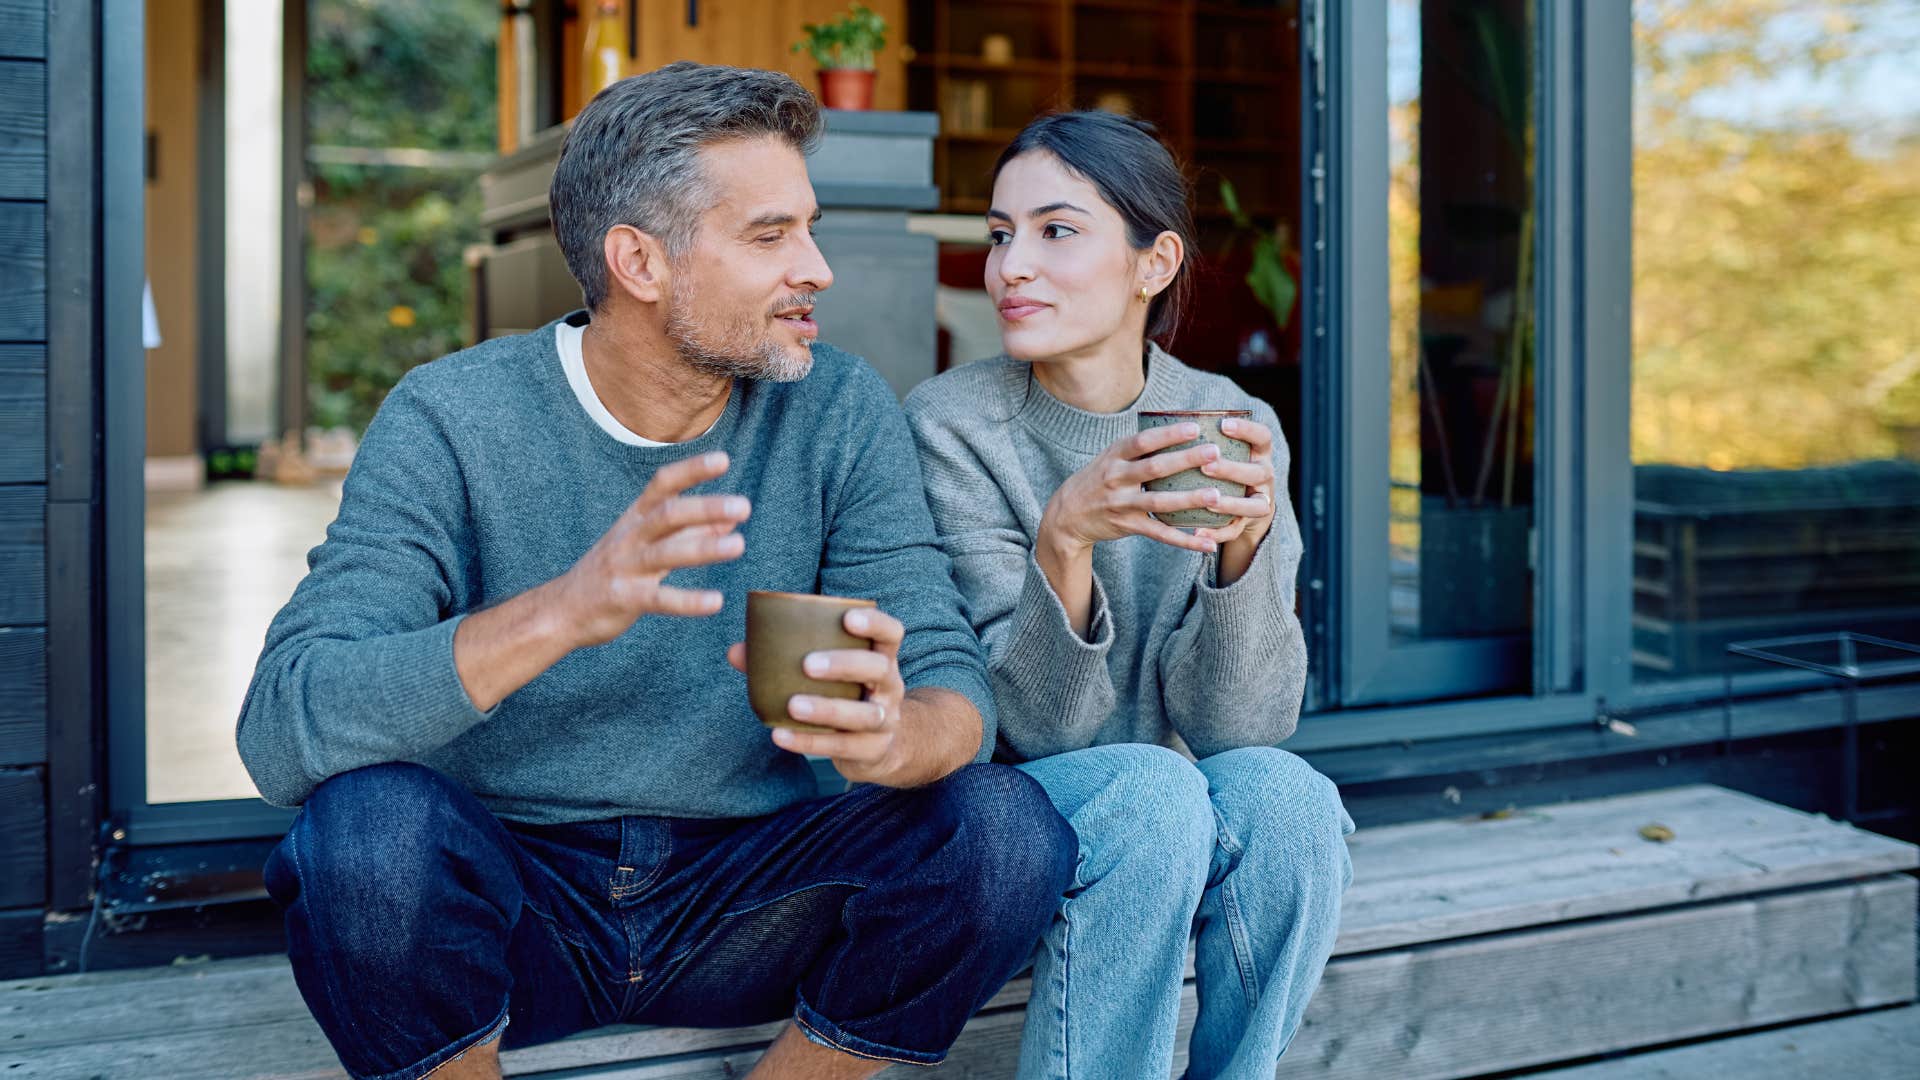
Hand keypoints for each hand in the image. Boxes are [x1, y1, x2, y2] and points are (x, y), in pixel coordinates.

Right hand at [550, 451, 751, 647]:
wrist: (563, 609)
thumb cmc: (615, 570)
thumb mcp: (649, 543)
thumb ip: (690, 531)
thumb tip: (731, 519)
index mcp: (636, 517)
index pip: (663, 484)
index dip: (691, 470)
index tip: (723, 460)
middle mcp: (630, 536)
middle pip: (667, 514)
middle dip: (704, 507)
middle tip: (743, 506)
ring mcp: (625, 566)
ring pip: (665, 553)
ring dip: (704, 548)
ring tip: (739, 545)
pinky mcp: (624, 598)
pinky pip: (659, 598)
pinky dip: (688, 601)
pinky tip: (716, 602)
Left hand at [726, 607, 908, 784]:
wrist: (878, 747)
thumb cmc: (844, 696)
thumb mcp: (828, 675)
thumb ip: (784, 659)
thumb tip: (735, 651)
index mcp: (881, 658)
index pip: (890, 633)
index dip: (874, 624)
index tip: (847, 618)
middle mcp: (890, 686)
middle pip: (879, 669)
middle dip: (845, 664)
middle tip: (808, 665)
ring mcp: (885, 720)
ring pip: (864, 714)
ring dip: (828, 709)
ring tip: (793, 706)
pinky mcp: (873, 749)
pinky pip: (843, 746)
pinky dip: (810, 742)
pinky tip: (781, 735)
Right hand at [1038, 422, 1231, 559]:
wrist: (1066, 514)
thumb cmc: (1098, 479)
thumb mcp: (1110, 457)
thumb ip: (1138, 447)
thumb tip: (1178, 427)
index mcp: (1114, 455)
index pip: (1143, 441)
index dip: (1168, 434)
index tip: (1195, 427)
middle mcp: (1116, 478)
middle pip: (1155, 468)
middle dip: (1186, 460)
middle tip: (1215, 453)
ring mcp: (1122, 503)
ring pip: (1159, 502)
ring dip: (1189, 499)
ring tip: (1216, 496)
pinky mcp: (1128, 526)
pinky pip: (1160, 533)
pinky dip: (1185, 539)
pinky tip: (1207, 542)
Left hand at [1193, 416, 1277, 550]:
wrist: (1244, 507)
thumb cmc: (1225, 468)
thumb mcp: (1226, 451)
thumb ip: (1207, 439)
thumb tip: (1167, 418)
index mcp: (1259, 453)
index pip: (1262, 436)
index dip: (1247, 430)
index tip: (1223, 424)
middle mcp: (1264, 476)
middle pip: (1258, 472)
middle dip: (1233, 470)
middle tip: (1206, 466)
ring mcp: (1260, 502)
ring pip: (1254, 506)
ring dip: (1231, 504)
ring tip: (1208, 501)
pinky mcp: (1248, 524)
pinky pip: (1236, 531)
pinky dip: (1217, 534)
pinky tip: (1198, 534)